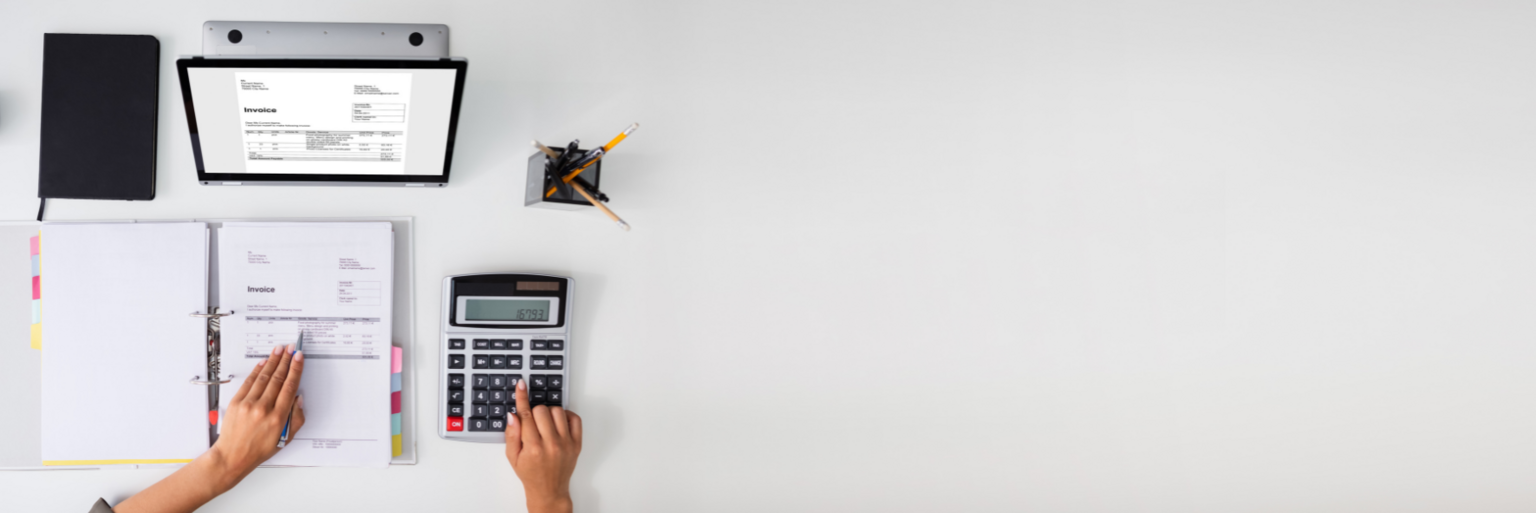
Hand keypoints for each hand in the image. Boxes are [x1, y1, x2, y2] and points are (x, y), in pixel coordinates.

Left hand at [114, 345, 304, 512]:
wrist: (232, 456)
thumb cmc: (259, 449)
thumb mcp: (286, 438)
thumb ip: (296, 418)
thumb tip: (298, 398)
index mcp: (278, 417)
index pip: (290, 386)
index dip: (296, 370)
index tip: (299, 358)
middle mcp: (263, 408)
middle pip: (278, 378)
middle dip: (286, 360)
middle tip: (292, 348)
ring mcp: (249, 404)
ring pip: (264, 377)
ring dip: (273, 361)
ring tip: (279, 350)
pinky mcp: (237, 402)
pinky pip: (249, 382)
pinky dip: (257, 370)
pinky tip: (263, 362)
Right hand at [506, 379, 581, 512]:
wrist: (548, 489)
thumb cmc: (530, 473)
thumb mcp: (512, 456)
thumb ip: (511, 434)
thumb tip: (513, 415)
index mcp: (533, 447)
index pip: (526, 415)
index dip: (522, 397)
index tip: (521, 385)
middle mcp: (551, 444)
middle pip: (542, 410)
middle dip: (534, 413)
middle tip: (532, 424)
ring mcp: (566, 443)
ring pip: (558, 411)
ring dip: (549, 413)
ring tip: (544, 425)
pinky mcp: (577, 443)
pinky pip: (574, 418)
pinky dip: (565, 416)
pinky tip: (558, 423)